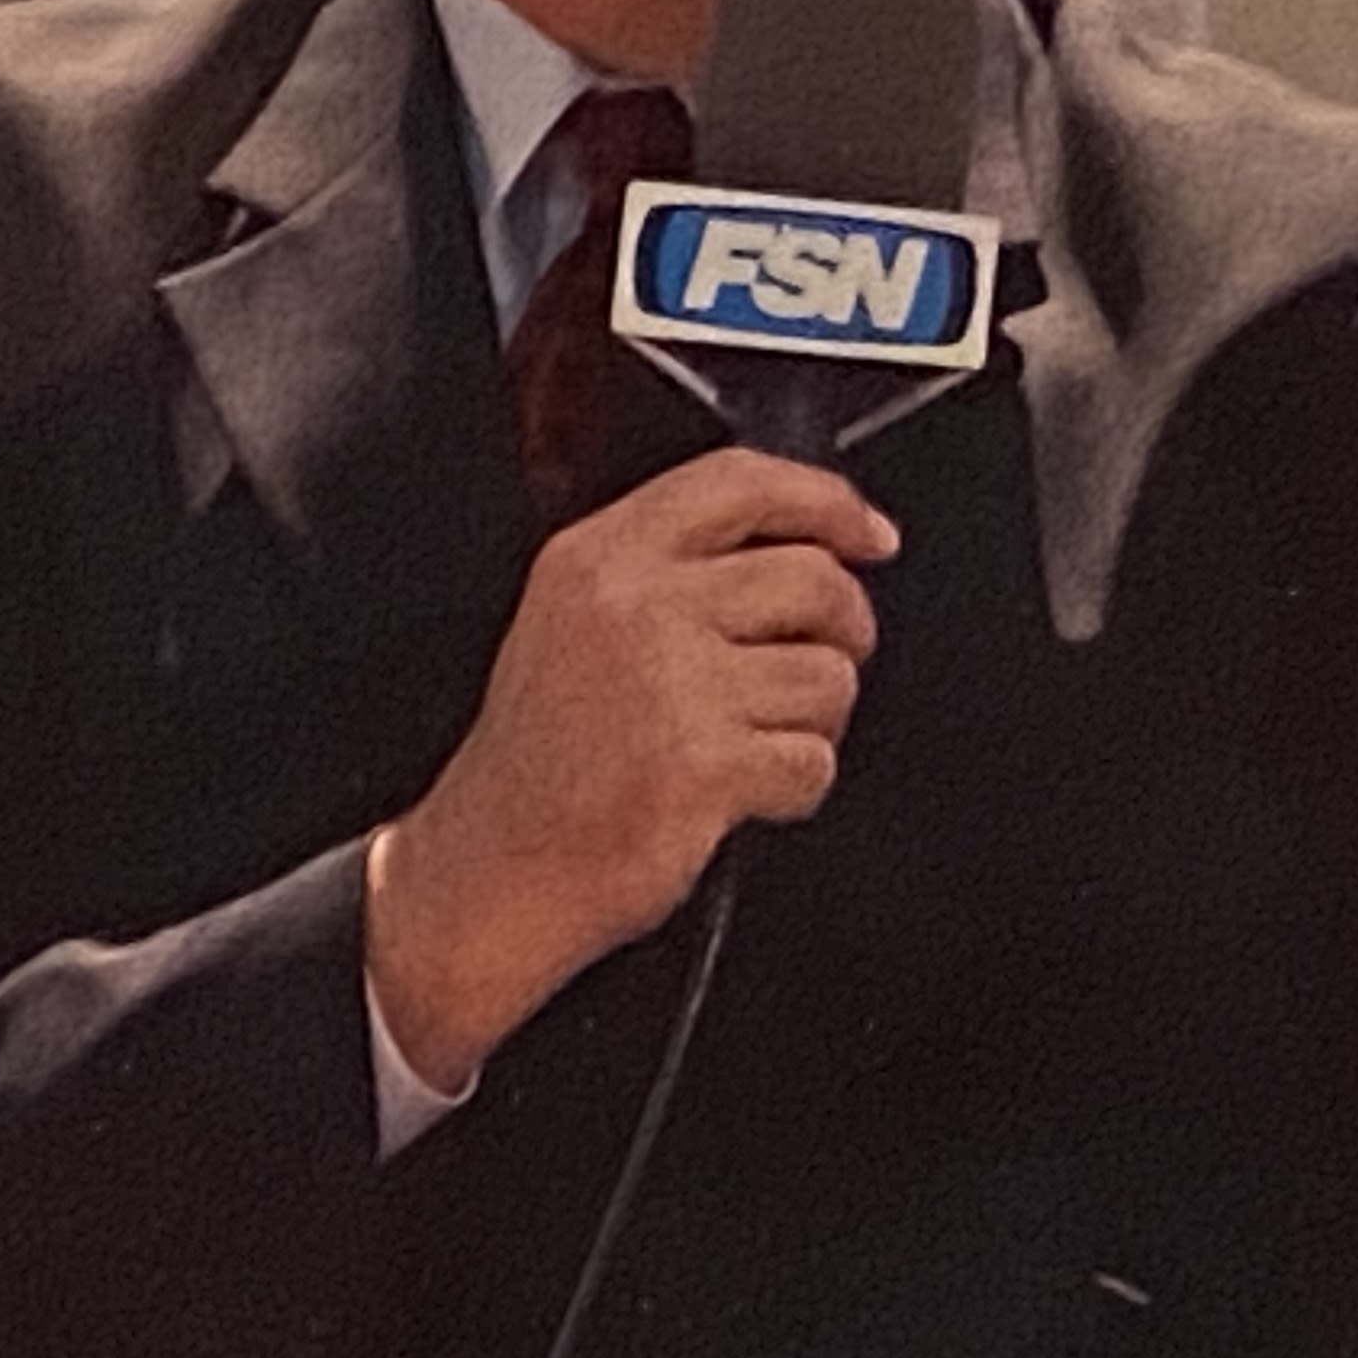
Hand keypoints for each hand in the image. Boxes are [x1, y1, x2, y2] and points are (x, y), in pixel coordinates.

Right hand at [364, 448, 895, 1090]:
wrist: (486, 876)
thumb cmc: (539, 762)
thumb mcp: (571, 620)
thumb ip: (670, 566)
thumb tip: (812, 543)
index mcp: (600, 556)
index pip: (742, 482)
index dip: (827, 501)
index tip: (870, 533)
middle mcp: (637, 606)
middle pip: (813, 577)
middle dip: (845, 628)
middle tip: (822, 664)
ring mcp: (673, 684)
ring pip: (829, 674)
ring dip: (817, 721)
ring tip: (756, 743)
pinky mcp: (704, 764)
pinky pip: (813, 761)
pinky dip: (795, 787)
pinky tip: (741, 795)